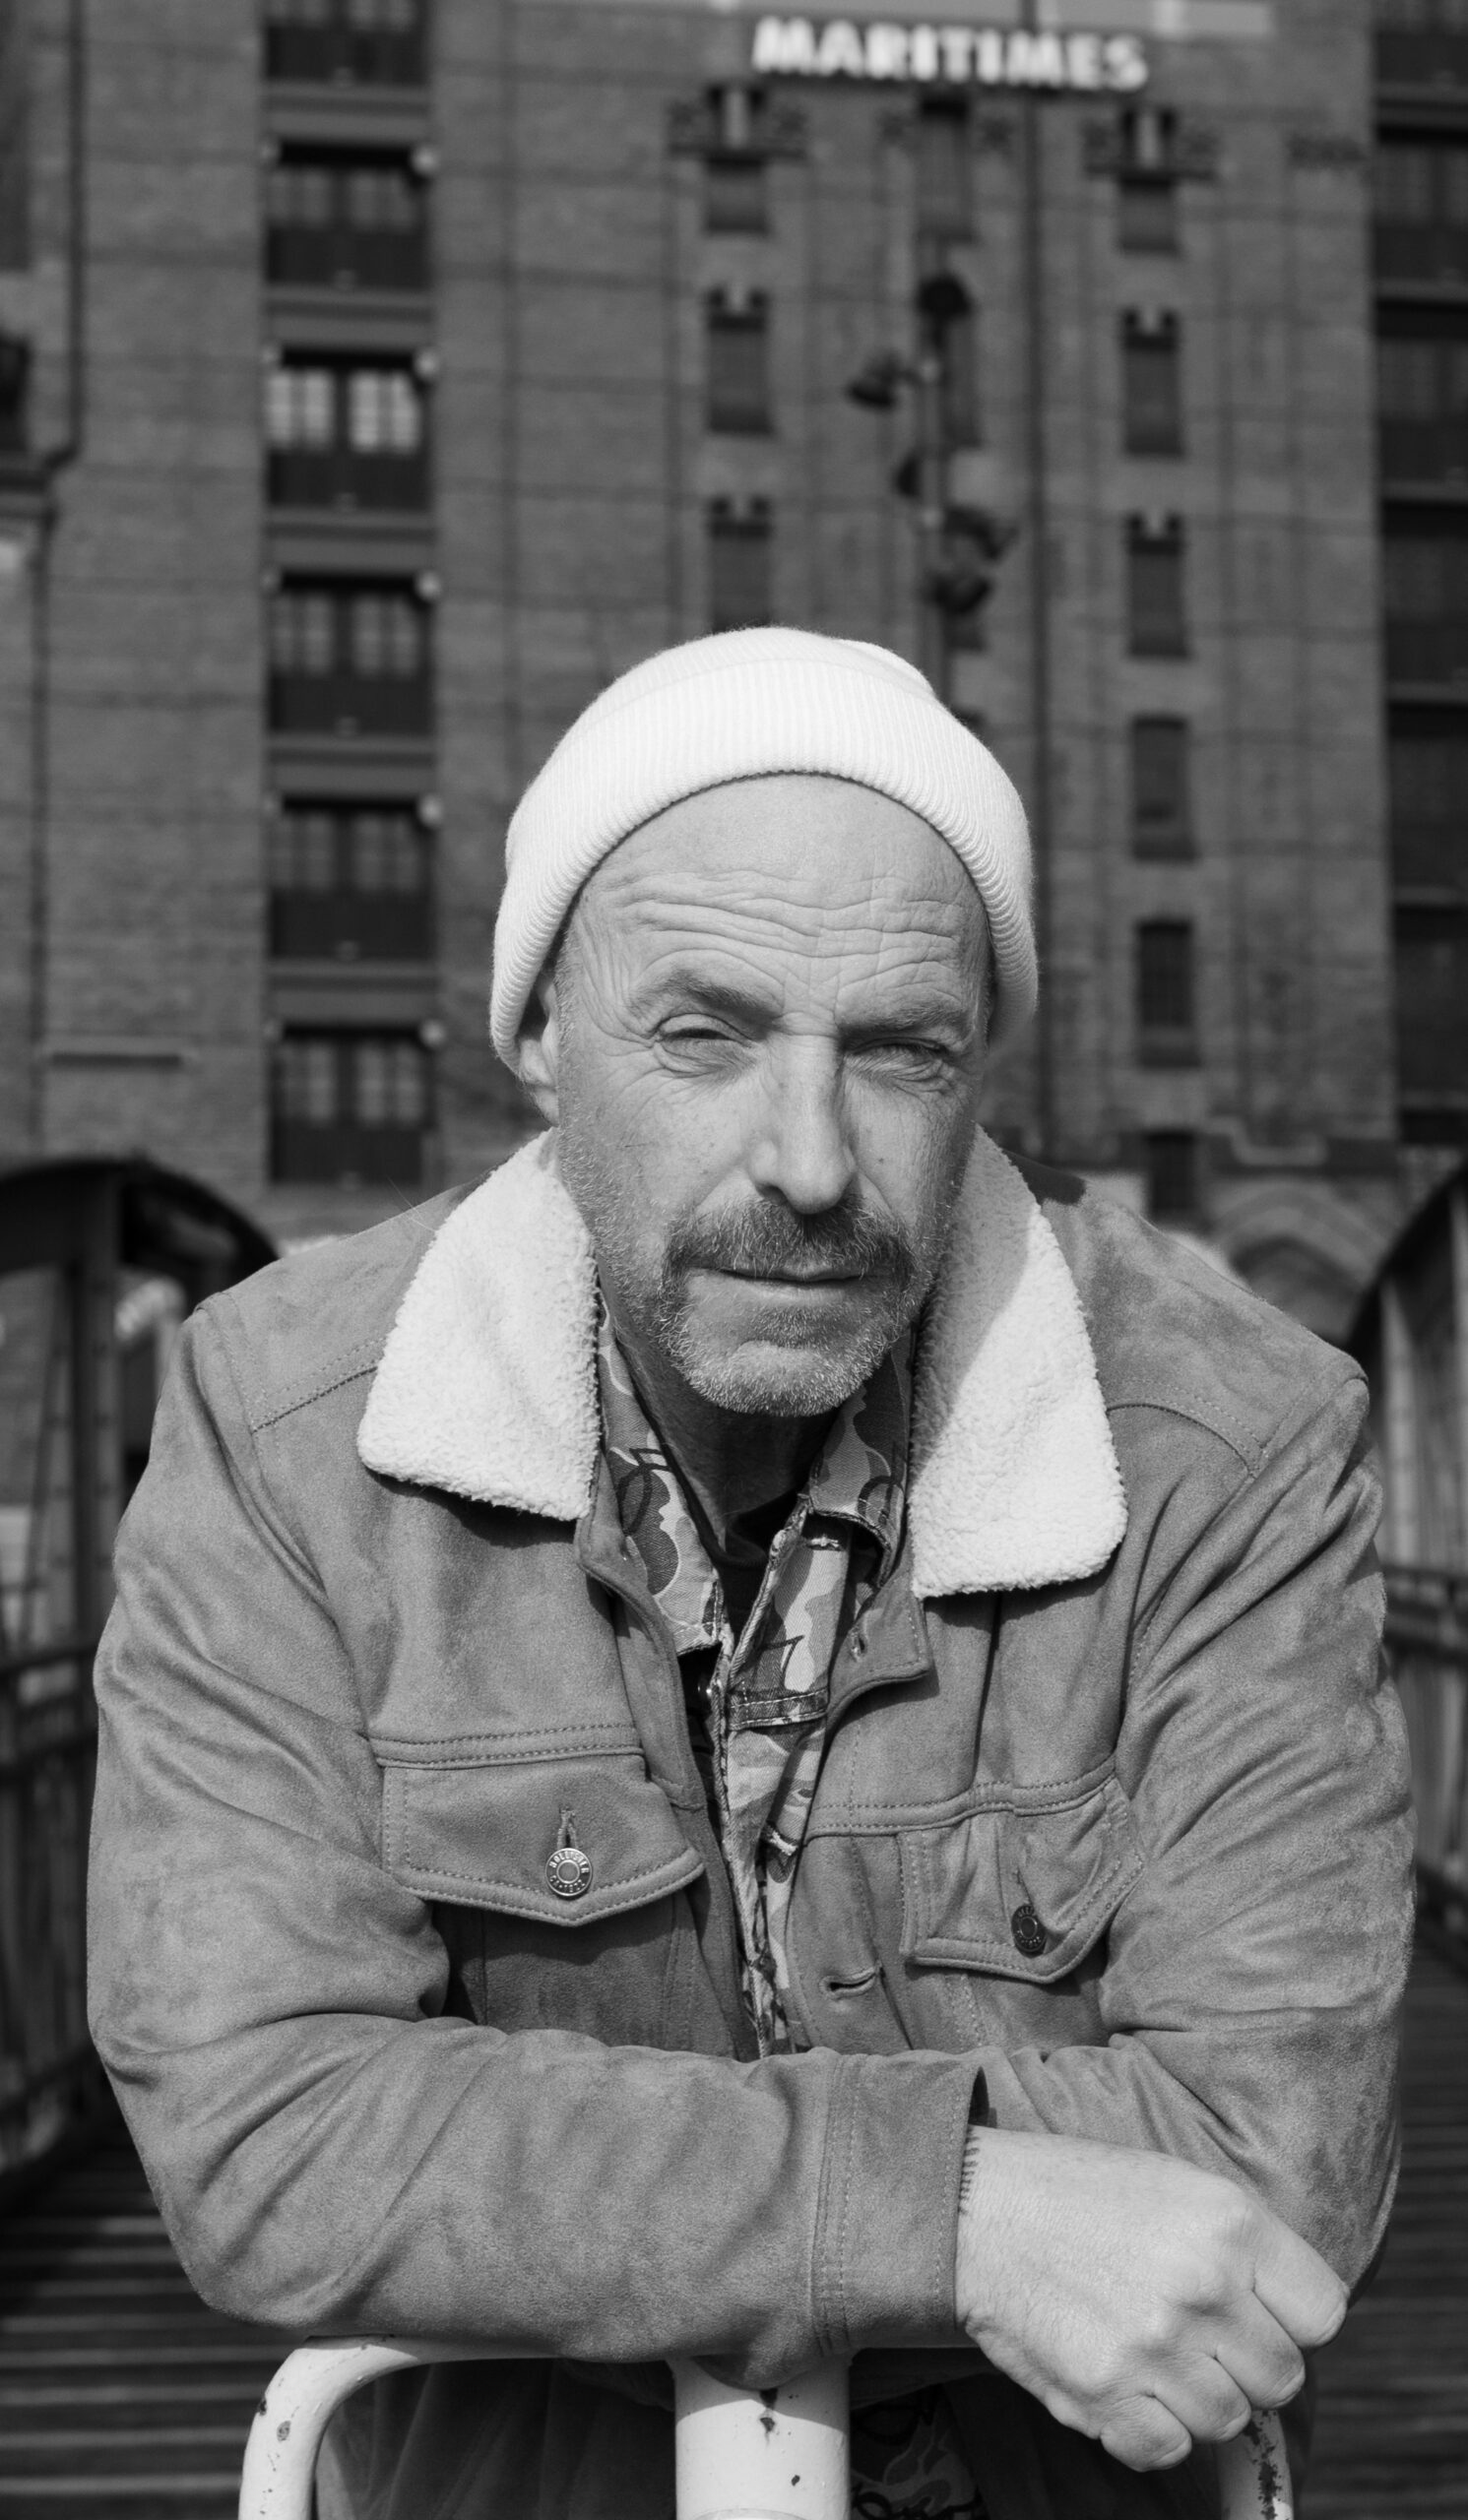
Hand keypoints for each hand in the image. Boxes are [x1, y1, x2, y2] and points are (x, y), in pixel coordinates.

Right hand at [955, 2129, 1346, 2472]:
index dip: (1293, 2320)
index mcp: (1230, 2223)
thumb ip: (1245, 2250)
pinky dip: (1150, 2431)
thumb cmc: (1082, 2194)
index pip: (1324, 2313)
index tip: (1260, 2315)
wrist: (977, 2208)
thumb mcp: (1178, 2186)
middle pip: (1281, 2377)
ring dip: (1197, 2399)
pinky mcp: (1105, 2394)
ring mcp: (1154, 2346)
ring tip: (1152, 2353)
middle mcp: (1202, 2286)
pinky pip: (1167, 2451)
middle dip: (1246, 2365)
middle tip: (1199, 2337)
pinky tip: (1123, 2384)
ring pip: (1226, 2420)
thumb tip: (1291, 2326)